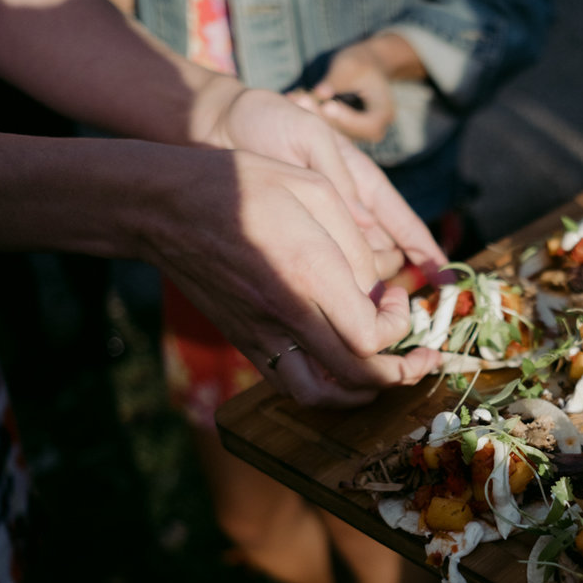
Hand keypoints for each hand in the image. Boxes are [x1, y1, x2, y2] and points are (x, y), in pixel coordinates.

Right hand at [143, 148, 440, 406]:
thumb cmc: (241, 185)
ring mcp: (260, 334)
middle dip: (401, 374)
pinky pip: (288, 384)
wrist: (164, 206)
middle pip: (357, 378)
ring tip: (382, 373)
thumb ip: (356, 244)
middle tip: (419, 357)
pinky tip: (338, 364)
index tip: (398, 298)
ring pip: (319, 397)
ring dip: (360, 394)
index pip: (371, 338)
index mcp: (310, 276)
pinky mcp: (243, 339)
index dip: (399, 328)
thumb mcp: (315, 190)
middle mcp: (286, 315)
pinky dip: (323, 387)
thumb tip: (376, 288)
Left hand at [206, 88, 443, 280]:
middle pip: (386, 254)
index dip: (426, 252)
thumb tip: (363, 224)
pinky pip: (324, 268)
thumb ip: (338, 178)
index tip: (447, 280)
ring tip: (358, 299)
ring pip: (358, 267)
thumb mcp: (311, 138)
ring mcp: (323, 227)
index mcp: (363, 183)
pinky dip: (333, 283)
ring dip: (363, 284)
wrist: (215, 126)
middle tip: (386, 296)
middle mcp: (349, 210)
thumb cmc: (269, 121)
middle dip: (393, 275)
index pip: (404, 224)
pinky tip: (330, 296)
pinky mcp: (295, 239)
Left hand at [287, 34, 407, 143]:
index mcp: (383, 112)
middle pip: (350, 132)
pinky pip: (327, 125)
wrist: (364, 66)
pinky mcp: (342, 129)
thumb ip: (337, 80)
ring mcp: (357, 130)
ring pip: (336, 132)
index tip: (328, 105)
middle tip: (304, 101)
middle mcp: (373, 127)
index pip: (369, 124)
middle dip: (326, 118)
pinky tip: (293, 100)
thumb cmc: (361, 62)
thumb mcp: (351, 65)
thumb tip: (320, 92)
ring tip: (296, 99)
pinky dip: (311, 114)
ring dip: (314, 117)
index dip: (348, 118)